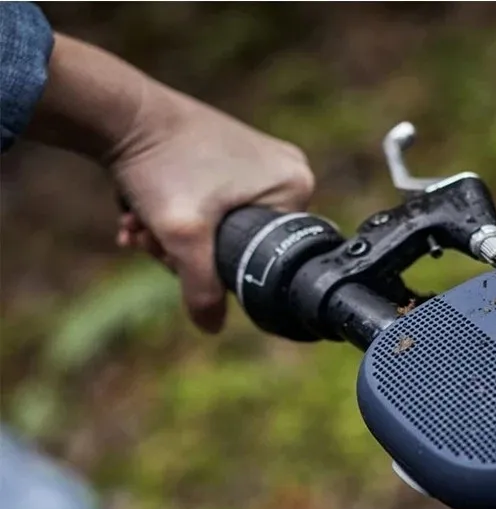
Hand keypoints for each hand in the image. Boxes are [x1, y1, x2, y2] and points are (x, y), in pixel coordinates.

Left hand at [27, 34, 314, 332]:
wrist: (117, 110)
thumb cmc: (160, 163)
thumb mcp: (183, 238)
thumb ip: (202, 290)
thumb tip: (212, 328)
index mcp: (296, 186)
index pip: (267, 253)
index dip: (222, 266)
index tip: (180, 256)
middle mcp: (287, 170)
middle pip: (241, 241)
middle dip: (189, 251)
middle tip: (154, 242)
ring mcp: (259, 160)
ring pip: (219, 225)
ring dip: (173, 235)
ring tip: (139, 226)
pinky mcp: (230, 154)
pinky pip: (210, 203)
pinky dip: (175, 213)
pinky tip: (141, 212)